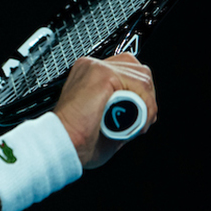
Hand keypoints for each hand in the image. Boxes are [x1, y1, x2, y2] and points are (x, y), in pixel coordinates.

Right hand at [53, 54, 156, 168]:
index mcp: (88, 74)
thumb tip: (142, 110)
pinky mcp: (103, 75)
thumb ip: (121, 107)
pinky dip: (146, 107)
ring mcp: (96, 67)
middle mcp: (91, 66)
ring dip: (148, 105)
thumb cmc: (77, 139)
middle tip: (141, 122)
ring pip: (143, 78)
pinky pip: (140, 86)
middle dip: (147, 96)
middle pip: (138, 69)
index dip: (139, 91)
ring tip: (138, 125)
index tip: (139, 114)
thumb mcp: (103, 117)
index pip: (127, 68)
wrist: (63, 144)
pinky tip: (137, 122)